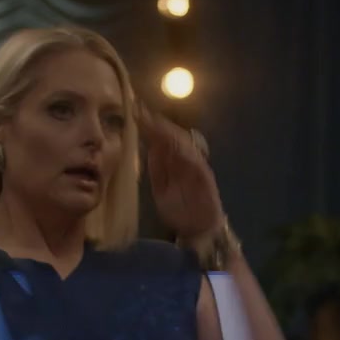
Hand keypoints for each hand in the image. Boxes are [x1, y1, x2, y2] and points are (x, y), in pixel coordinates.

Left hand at [137, 102, 223, 240]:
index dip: (147, 126)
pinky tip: (174, 143)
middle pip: (170, 137)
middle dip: (156, 123)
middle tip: (140, 110)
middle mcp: (184, 160)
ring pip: (183, 144)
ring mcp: (196, 166)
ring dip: (168, 132)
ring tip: (154, 122)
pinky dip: (185, 152)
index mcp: (172, 163)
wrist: (199, 229)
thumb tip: (148, 148)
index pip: (159, 140)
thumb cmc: (180, 210)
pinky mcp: (205, 176)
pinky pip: (196, 161)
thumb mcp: (161, 189)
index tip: (133, 113)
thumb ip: (157, 170)